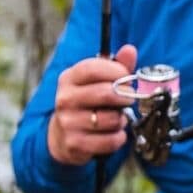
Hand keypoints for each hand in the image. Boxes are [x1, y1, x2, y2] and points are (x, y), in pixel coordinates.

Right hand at [47, 44, 137, 164]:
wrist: (62, 135)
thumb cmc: (87, 102)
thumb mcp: (97, 80)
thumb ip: (116, 65)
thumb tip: (130, 49)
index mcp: (69, 78)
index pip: (94, 68)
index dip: (117, 72)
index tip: (127, 78)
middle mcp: (65, 99)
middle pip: (106, 93)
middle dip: (126, 96)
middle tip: (128, 99)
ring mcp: (67, 122)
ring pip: (111, 119)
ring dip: (121, 120)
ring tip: (117, 118)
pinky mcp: (74, 143)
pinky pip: (110, 140)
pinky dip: (118, 137)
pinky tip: (113, 133)